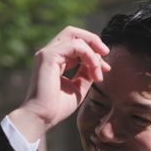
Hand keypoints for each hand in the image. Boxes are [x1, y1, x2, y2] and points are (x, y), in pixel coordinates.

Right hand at [9, 26, 110, 140]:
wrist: (43, 117)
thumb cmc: (57, 107)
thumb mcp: (78, 87)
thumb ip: (86, 73)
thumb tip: (98, 64)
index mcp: (55, 60)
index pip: (76, 45)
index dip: (94, 53)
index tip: (106, 68)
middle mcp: (50, 53)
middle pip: (73, 33)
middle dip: (93, 41)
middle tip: (106, 53)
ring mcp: (48, 53)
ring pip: (75, 37)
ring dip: (93, 52)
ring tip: (101, 70)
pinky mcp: (48, 56)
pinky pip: (75, 46)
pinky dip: (89, 56)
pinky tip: (95, 71)